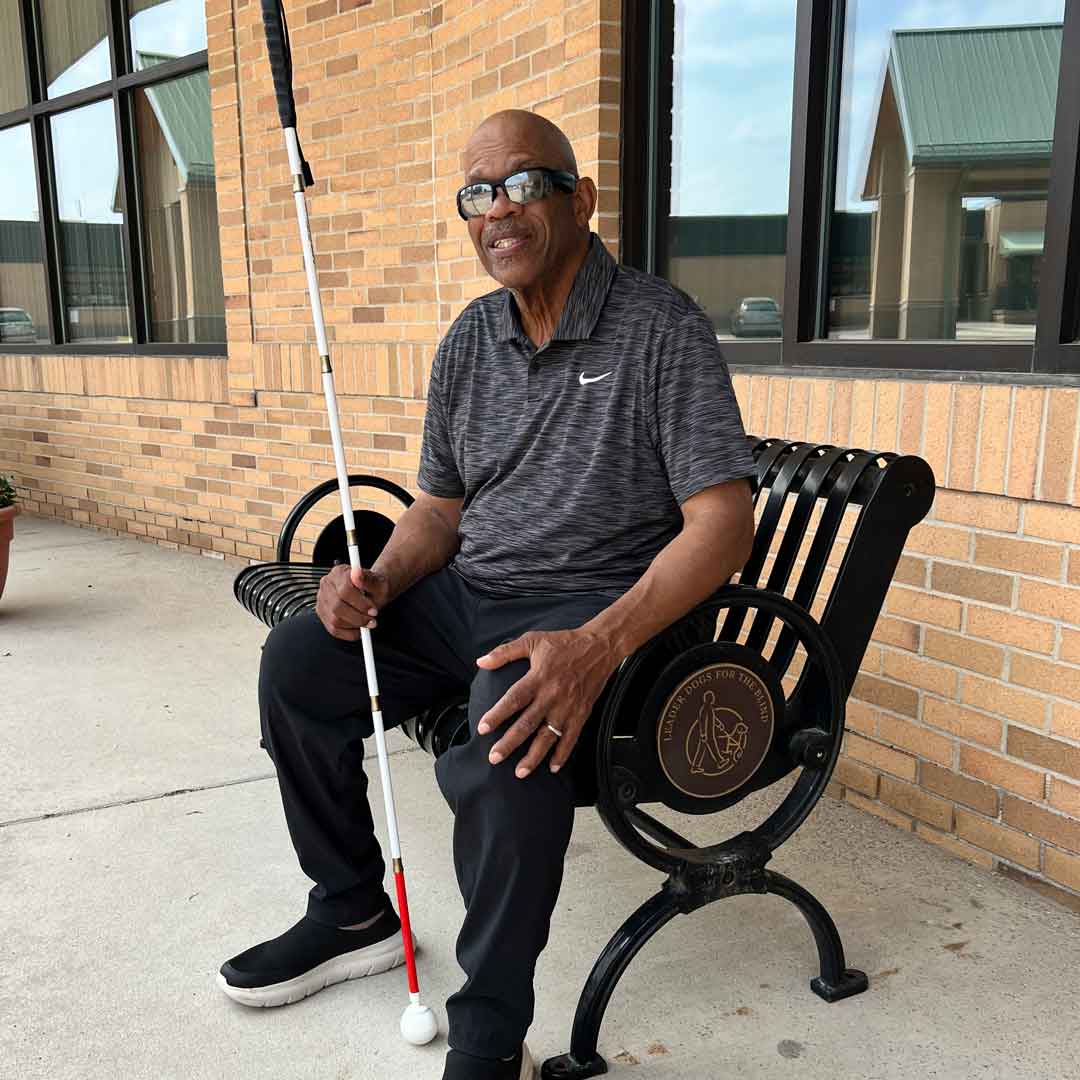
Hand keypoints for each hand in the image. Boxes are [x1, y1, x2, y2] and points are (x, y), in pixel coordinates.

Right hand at [315, 564, 390, 640]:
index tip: (373, 611)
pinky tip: (358, 630)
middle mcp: (327, 584)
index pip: (345, 590)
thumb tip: (357, 573)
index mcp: (339, 572)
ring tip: (367, 623)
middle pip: (337, 606)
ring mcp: (322, 599)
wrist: (371, 591)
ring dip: (354, 625)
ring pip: (334, 619)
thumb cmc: (374, 587)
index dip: (360, 604)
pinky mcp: (322, 612)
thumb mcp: (378, 582)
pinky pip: (332, 629)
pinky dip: (348, 633)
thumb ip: (368, 579)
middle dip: (358, 617)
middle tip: (372, 620)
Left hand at [476, 629, 618, 777]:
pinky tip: (553, 767)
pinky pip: (571, 738)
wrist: (600, 647)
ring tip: (520, 772)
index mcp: (538, 677)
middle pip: (528, 724)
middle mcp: (552, 695)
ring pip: (548, 737)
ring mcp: (568, 707)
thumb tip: (481, 661)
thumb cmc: (564, 643)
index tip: (483, 729)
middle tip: (494, 758)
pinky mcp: (582, 713)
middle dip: (510, 743)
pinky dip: (562, 754)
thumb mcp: (533, 640)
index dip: (497, 714)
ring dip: (534, 756)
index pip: (514, 699)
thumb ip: (505, 652)